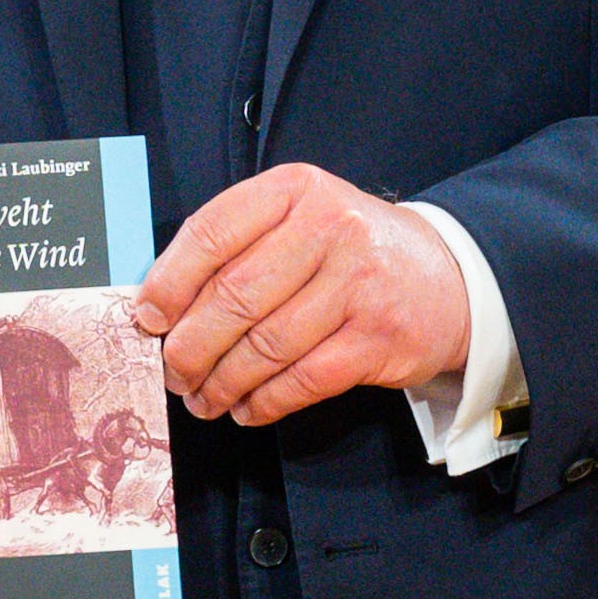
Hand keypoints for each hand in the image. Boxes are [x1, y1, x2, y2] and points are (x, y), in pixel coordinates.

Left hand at [133, 165, 470, 425]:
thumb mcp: (299, 220)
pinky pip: (303, 379)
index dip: (169, 282)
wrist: (450, 275)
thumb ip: (238, 247)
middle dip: (190, 345)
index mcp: (295, 190)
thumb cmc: (351, 251)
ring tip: (202, 397)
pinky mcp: (380, 337)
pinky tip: (246, 407)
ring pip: (265, 345)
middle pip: (234, 296)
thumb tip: (160, 304)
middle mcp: (329, 229)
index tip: (147, 318)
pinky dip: (264, 401)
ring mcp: (359, 284)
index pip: (212, 233)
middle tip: (172, 372)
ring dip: (222, 381)